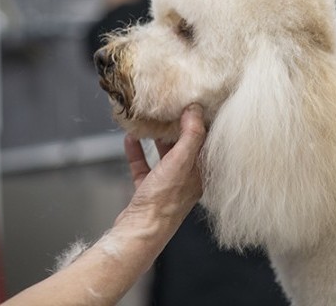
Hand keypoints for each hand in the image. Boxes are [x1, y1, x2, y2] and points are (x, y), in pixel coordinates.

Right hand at [116, 104, 205, 230]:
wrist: (138, 231)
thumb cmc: (162, 202)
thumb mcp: (180, 162)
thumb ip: (190, 135)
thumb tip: (195, 110)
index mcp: (200, 173)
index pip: (205, 142)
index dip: (199, 121)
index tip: (192, 103)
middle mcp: (186, 179)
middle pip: (184, 146)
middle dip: (176, 127)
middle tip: (169, 108)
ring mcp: (166, 185)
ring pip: (164, 155)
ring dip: (156, 138)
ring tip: (150, 121)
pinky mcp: (148, 190)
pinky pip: (144, 165)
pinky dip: (137, 151)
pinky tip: (130, 138)